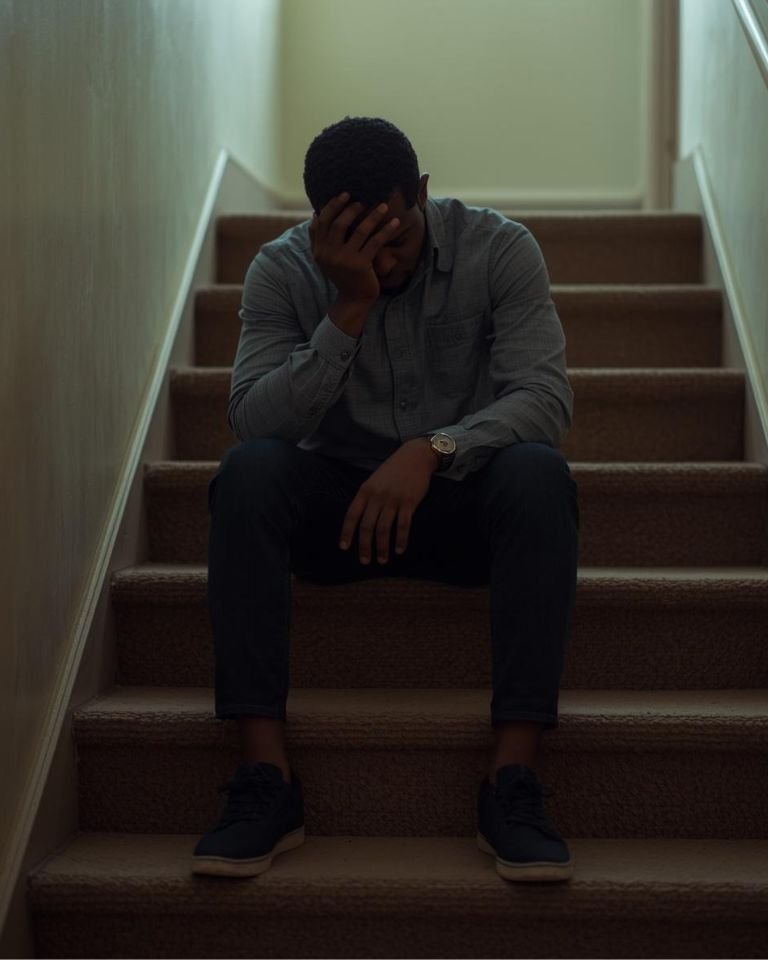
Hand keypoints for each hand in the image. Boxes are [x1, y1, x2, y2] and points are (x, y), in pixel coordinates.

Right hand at [309, 191, 400, 302]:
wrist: (353, 299)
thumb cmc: (343, 275)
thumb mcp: (326, 258)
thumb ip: (320, 239)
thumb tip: (316, 213)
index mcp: (319, 251)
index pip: (321, 222)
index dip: (331, 206)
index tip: (344, 194)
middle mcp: (328, 254)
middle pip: (338, 223)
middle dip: (351, 208)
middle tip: (362, 201)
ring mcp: (344, 260)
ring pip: (359, 230)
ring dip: (372, 216)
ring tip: (382, 206)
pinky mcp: (360, 265)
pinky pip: (375, 242)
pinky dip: (386, 230)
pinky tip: (395, 222)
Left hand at [339, 440, 437, 563]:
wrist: (415, 456)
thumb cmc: (393, 470)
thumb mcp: (374, 480)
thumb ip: (367, 498)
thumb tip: (360, 520)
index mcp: (365, 490)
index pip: (352, 515)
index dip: (347, 533)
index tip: (344, 547)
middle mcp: (377, 496)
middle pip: (367, 526)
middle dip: (364, 546)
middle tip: (365, 561)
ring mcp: (393, 500)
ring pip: (383, 529)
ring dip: (382, 547)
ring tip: (382, 560)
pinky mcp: (409, 502)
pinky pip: (403, 526)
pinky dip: (401, 540)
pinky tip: (399, 550)